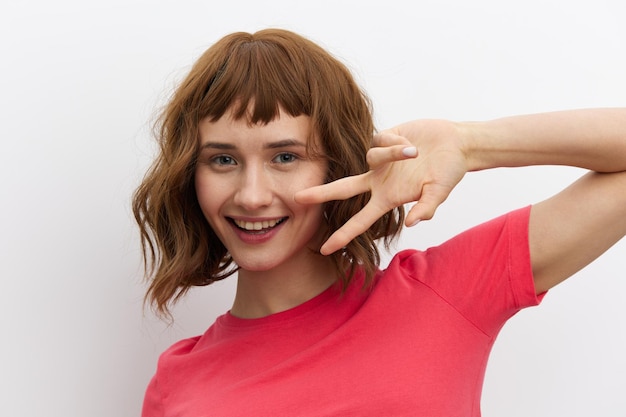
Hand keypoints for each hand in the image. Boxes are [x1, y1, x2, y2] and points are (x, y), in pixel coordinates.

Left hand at [295, 119, 468, 254]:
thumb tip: (412, 223)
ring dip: (392, 153)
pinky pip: (378, 139)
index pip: (360, 221)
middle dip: (320, 195)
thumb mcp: (440, 192)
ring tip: (416, 152)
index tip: (325, 249)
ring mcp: (378, 161)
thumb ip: (427, 207)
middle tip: (296, 200)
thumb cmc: (451, 171)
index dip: (343, 235)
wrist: (457, 144)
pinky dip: (395, 141)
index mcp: (388, 198)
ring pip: (368, 157)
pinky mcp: (381, 140)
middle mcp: (378, 181)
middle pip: (342, 190)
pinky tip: (411, 142)